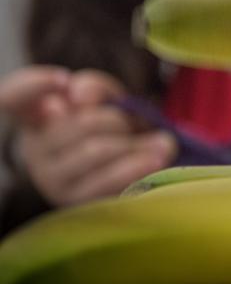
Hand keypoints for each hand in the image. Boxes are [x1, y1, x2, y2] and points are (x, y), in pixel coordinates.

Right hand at [4, 69, 176, 206]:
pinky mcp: (77, 204)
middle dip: (117, 119)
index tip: (64, 79)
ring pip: (96, 150)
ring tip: (162, 143)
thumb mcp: (106, 100)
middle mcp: (35, 150)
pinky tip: (157, 160)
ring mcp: (53, 180)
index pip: (11, 98)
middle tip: (134, 124)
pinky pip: (108, 181)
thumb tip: (82, 97)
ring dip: (135, 143)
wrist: (136, 171)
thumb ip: (94, 87)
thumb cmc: (114, 129)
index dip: (32, 86)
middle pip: (78, 123)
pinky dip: (138, 166)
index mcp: (36, 117)